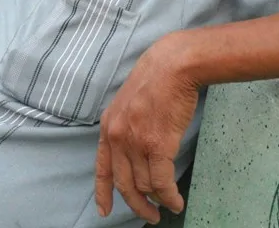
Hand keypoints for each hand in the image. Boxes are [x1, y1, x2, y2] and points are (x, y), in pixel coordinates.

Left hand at [95, 34, 198, 224]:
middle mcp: (118, 137)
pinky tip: (176, 202)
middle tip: (149, 216)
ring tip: (169, 204)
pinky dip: (169, 197)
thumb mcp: (128, 101)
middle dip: (136, 205)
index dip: (103, 193)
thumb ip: (126, 126)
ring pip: (145, 185)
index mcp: (108, 126)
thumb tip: (136, 150)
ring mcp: (136, 143)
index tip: (104, 211)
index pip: (102, 168)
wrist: (172, 65)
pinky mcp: (157, 146)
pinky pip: (161, 182)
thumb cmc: (156, 78)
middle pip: (124, 184)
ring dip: (158, 200)